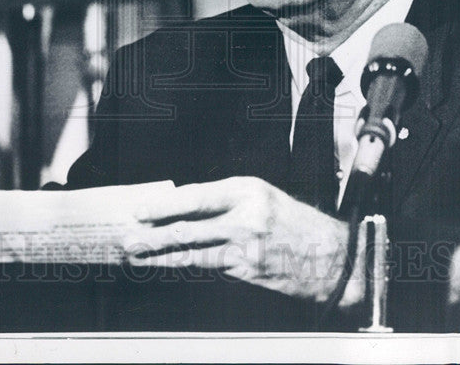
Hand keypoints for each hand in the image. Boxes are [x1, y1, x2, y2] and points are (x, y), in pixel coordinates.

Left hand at [123, 177, 366, 308]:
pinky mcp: (248, 270)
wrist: (331, 255)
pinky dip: (183, 266)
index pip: (197, 196)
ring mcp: (247, 245)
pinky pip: (208, 266)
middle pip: (190, 224)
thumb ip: (226, 200)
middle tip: (129, 235)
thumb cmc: (292, 222)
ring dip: (161, 253)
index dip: (165, 204)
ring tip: (137, 252)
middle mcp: (246, 215)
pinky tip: (165, 266)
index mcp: (247, 189)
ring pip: (194, 249)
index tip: (140, 208)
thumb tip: (183, 207)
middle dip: (155, 231)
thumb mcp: (261, 197)